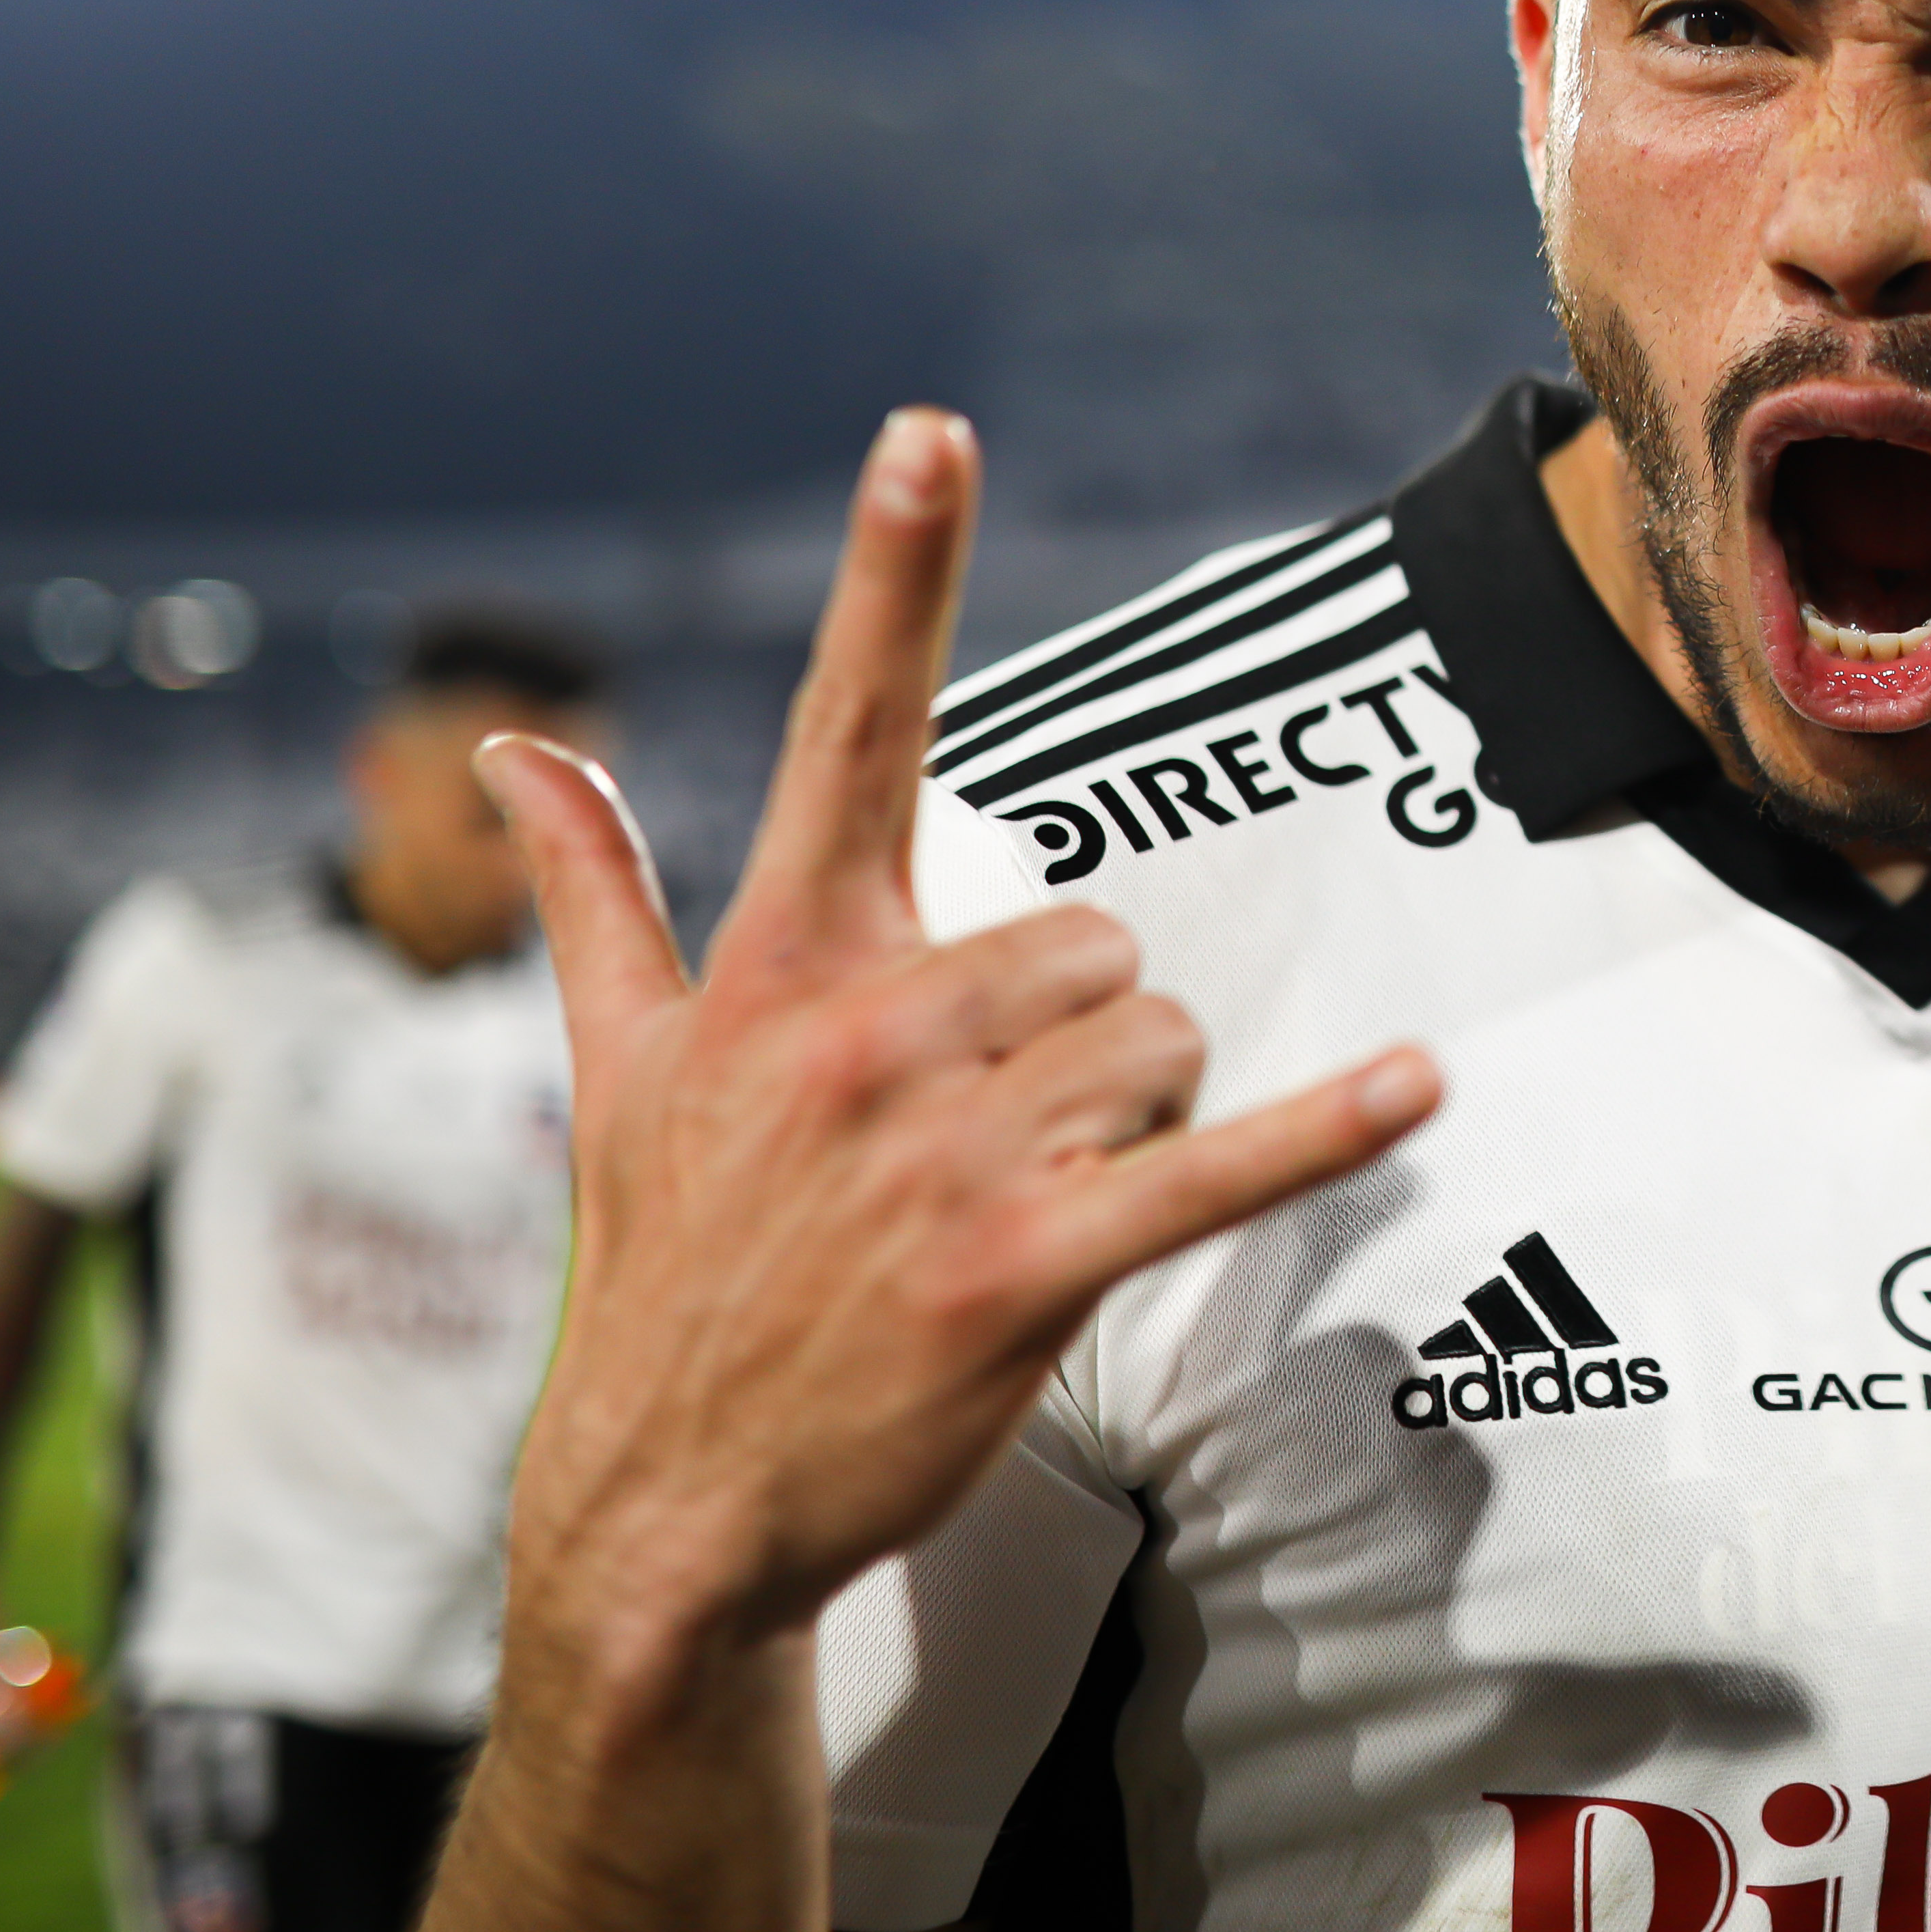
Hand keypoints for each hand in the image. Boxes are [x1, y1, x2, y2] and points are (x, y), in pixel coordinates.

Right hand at [477, 408, 1440, 1657]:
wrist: (663, 1499)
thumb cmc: (664, 1264)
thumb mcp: (612, 1069)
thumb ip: (591, 897)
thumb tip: (513, 756)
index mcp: (784, 963)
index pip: (848, 727)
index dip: (893, 573)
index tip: (932, 431)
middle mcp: (864, 1030)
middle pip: (1099, 941)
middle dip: (1086, 1036)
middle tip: (990, 1139)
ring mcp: (943, 1151)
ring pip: (1159, 1045)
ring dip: (1137, 1120)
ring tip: (1024, 1202)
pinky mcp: (1022, 1264)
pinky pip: (1215, 1163)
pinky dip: (1328, 1127)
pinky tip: (1417, 1086)